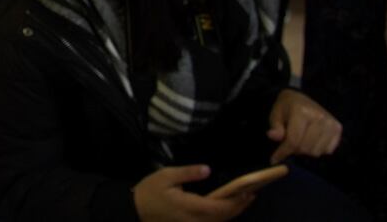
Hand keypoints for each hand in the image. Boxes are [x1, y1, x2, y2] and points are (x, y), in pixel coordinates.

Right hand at [132, 165, 250, 221]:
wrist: (134, 211)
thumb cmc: (149, 191)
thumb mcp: (166, 176)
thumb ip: (187, 173)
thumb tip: (207, 169)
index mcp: (190, 207)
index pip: (220, 208)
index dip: (237, 202)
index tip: (248, 192)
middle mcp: (195, 221)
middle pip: (224, 218)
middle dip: (239, 207)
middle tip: (251, 194)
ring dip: (232, 213)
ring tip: (243, 200)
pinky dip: (222, 217)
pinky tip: (225, 208)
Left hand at [267, 88, 342, 163]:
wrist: (300, 99)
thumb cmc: (286, 108)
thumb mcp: (276, 115)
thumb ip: (275, 126)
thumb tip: (273, 136)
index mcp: (301, 111)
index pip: (293, 140)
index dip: (283, 152)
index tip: (275, 159)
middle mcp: (319, 116)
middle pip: (305, 148)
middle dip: (294, 150)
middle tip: (289, 144)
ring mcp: (331, 123)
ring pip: (316, 152)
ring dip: (306, 151)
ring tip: (301, 140)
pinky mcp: (338, 128)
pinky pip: (327, 151)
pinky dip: (318, 149)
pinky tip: (312, 140)